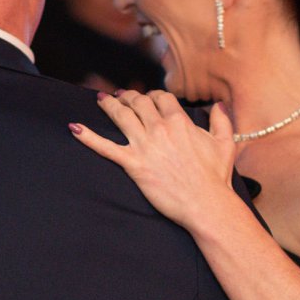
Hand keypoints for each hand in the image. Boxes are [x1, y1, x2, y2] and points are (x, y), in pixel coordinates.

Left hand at [70, 91, 240, 230]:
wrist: (206, 203)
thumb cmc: (215, 177)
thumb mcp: (225, 144)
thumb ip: (221, 120)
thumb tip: (218, 105)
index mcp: (180, 121)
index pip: (160, 97)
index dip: (152, 95)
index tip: (148, 98)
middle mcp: (160, 129)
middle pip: (138, 102)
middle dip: (129, 97)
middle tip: (121, 96)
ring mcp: (144, 146)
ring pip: (121, 116)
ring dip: (110, 105)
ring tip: (102, 100)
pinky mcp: (133, 164)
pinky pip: (106, 147)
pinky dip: (88, 137)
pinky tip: (74, 128)